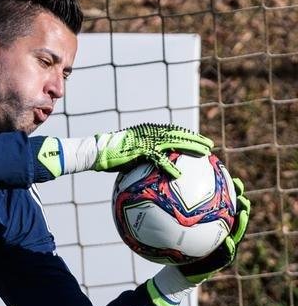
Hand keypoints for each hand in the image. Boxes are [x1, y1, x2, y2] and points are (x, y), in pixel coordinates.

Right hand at [92, 123, 212, 177]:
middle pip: (178, 134)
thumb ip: (142, 159)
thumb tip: (150, 171)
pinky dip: (169, 166)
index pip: (172, 131)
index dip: (187, 134)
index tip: (198, 140)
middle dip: (195, 139)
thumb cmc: (109, 157)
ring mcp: (146, 140)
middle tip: (209, 145)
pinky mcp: (140, 150)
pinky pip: (158, 158)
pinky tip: (178, 174)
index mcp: (148, 131)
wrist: (96, 153)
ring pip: (174, 142)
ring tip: (205, 153)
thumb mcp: (128, 156)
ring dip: (190, 147)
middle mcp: (150, 132)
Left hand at [178, 177, 250, 283]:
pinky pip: (226, 254)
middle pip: (235, 218)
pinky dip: (228, 248)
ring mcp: (223, 247)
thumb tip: (159, 193)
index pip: (225, 208)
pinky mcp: (220, 261)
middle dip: (241, 206)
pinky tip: (229, 242)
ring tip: (242, 213)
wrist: (178, 272)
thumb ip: (171, 217)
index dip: (231, 194)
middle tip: (241, 194)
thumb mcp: (171, 232)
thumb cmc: (175, 250)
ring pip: (236, 233)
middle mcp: (221, 234)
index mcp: (213, 226)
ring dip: (241, 224)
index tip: (234, 181)